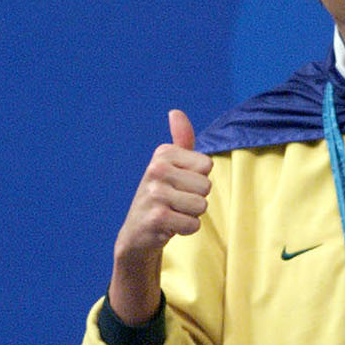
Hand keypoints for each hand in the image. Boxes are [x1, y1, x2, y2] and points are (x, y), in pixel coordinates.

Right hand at [108, 110, 212, 324]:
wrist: (137, 233)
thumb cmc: (161, 197)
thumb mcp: (170, 165)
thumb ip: (180, 140)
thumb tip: (175, 112)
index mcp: (162, 154)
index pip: (207, 165)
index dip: (198, 179)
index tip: (179, 185)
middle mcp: (156, 170)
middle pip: (206, 186)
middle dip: (196, 199)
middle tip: (176, 202)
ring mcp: (155, 194)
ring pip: (201, 206)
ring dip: (191, 215)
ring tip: (173, 213)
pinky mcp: (157, 218)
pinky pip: (193, 224)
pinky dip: (186, 229)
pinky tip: (169, 226)